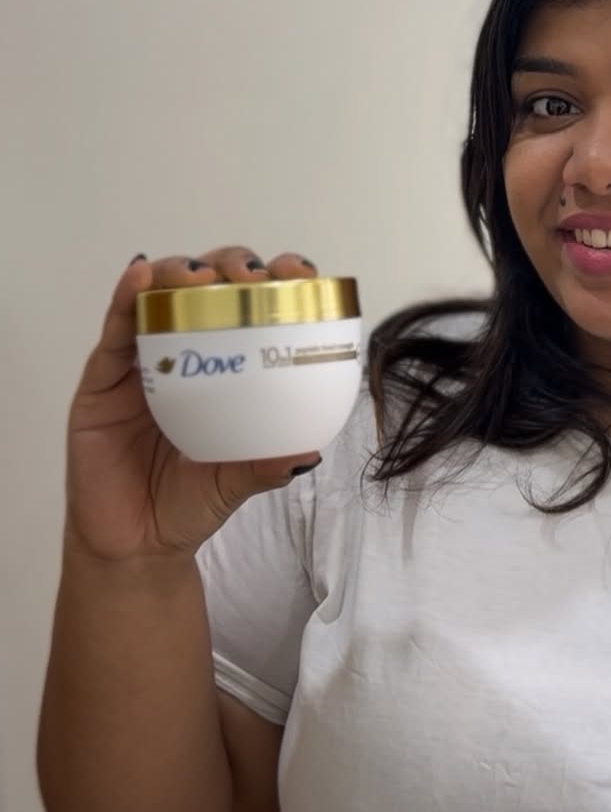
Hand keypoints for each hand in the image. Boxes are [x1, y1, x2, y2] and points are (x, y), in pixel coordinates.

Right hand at [65, 247, 322, 563]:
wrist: (134, 545)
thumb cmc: (186, 505)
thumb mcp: (235, 482)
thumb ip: (264, 465)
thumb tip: (308, 450)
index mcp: (225, 372)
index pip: (252, 310)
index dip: (275, 283)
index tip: (300, 276)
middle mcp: (184, 356)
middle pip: (208, 288)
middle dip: (231, 266)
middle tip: (252, 276)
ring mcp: (140, 363)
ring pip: (161, 295)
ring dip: (181, 271)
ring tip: (202, 276)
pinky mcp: (101, 379)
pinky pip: (114, 330)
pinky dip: (126, 297)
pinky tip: (141, 276)